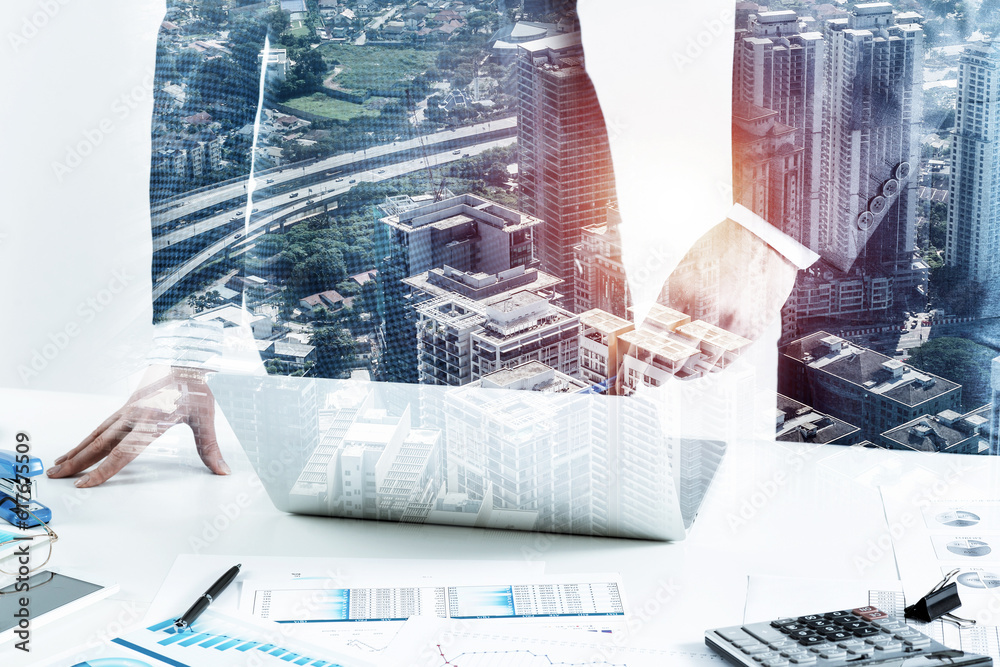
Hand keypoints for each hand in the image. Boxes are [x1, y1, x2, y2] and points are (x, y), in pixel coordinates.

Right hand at [47, 365, 229, 486]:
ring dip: (77, 451)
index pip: (123, 453)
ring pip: (96, 434)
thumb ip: (210, 447)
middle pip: (100, 444)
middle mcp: (134, 415)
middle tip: (55, 477)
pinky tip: (79, 447)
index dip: (103, 471)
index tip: (85, 485)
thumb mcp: (206, 418)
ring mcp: (127, 410)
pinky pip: (102, 426)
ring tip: (57, 465)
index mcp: (152, 420)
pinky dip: (87, 438)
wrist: (187, 360)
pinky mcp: (127, 407)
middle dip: (77, 463)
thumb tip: (222, 470)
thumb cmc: (196, 388)